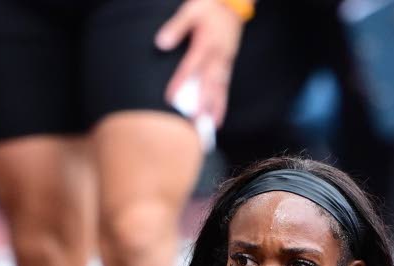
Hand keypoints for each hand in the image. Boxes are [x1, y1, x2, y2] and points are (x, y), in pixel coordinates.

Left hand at [155, 0, 243, 124]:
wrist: (232, 3)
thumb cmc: (209, 6)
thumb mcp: (190, 11)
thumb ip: (176, 28)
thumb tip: (160, 43)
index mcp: (206, 43)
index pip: (190, 67)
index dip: (180, 82)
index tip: (171, 98)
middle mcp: (218, 56)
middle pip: (208, 83)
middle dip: (202, 103)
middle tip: (194, 121)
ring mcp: (225, 61)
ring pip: (220, 88)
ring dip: (215, 107)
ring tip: (209, 125)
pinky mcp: (228, 63)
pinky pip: (226, 86)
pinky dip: (222, 102)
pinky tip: (218, 116)